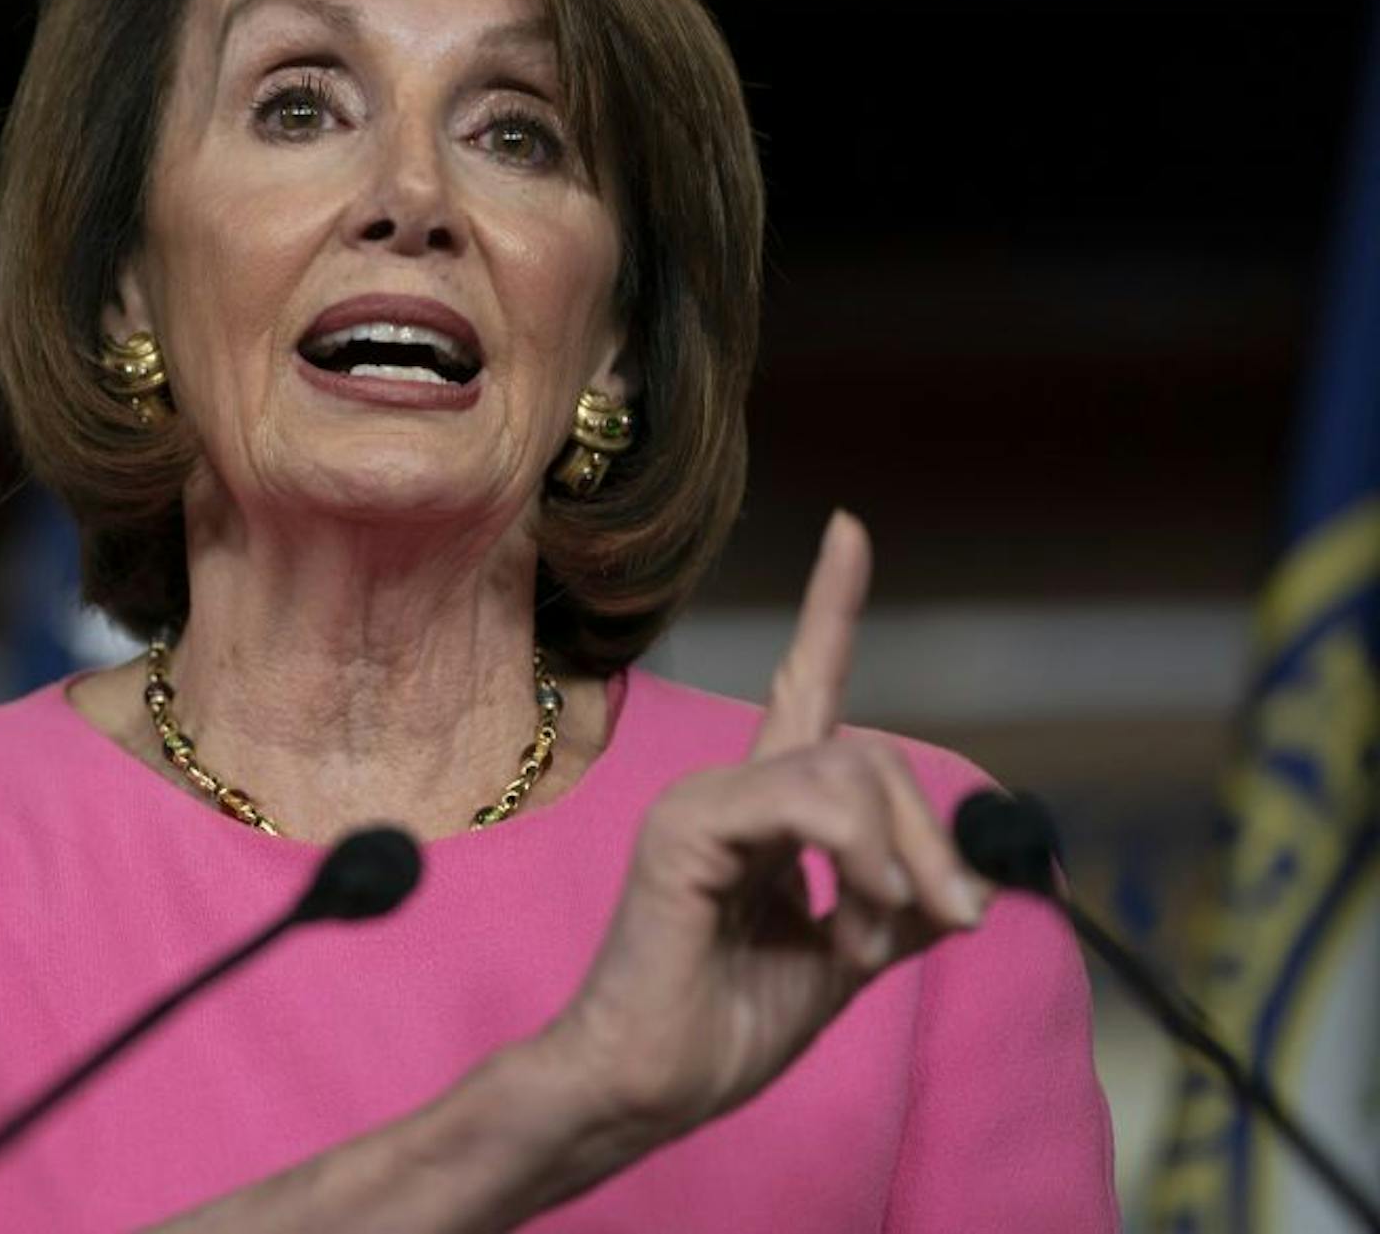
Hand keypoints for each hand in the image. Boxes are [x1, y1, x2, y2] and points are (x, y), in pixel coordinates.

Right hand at [543, 510, 994, 1142]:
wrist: (645, 1085)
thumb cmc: (721, 1028)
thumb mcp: (844, 959)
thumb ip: (901, 909)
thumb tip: (974, 887)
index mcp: (761, 810)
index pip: (802, 687)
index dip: (830, 612)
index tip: (851, 534)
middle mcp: (731, 787)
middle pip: (867, 749)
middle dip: (930, 833)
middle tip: (950, 919)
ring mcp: (704, 800)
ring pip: (849, 768)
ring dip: (901, 857)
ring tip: (885, 934)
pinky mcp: (691, 826)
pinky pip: (808, 801)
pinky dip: (859, 857)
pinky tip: (858, 918)